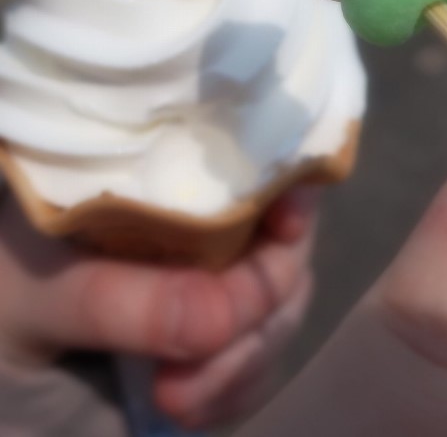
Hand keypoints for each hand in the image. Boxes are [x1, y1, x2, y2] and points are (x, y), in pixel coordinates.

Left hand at [0, 184, 318, 429]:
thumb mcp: (38, 297)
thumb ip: (120, 301)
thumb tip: (221, 315)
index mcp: (158, 181)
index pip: (249, 161)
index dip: (285, 181)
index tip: (287, 221)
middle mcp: (201, 224)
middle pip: (283, 241)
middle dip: (256, 300)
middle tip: (207, 348)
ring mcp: (216, 285)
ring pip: (282, 307)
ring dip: (244, 358)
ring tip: (177, 397)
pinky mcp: (220, 345)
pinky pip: (264, 362)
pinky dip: (239, 389)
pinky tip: (188, 407)